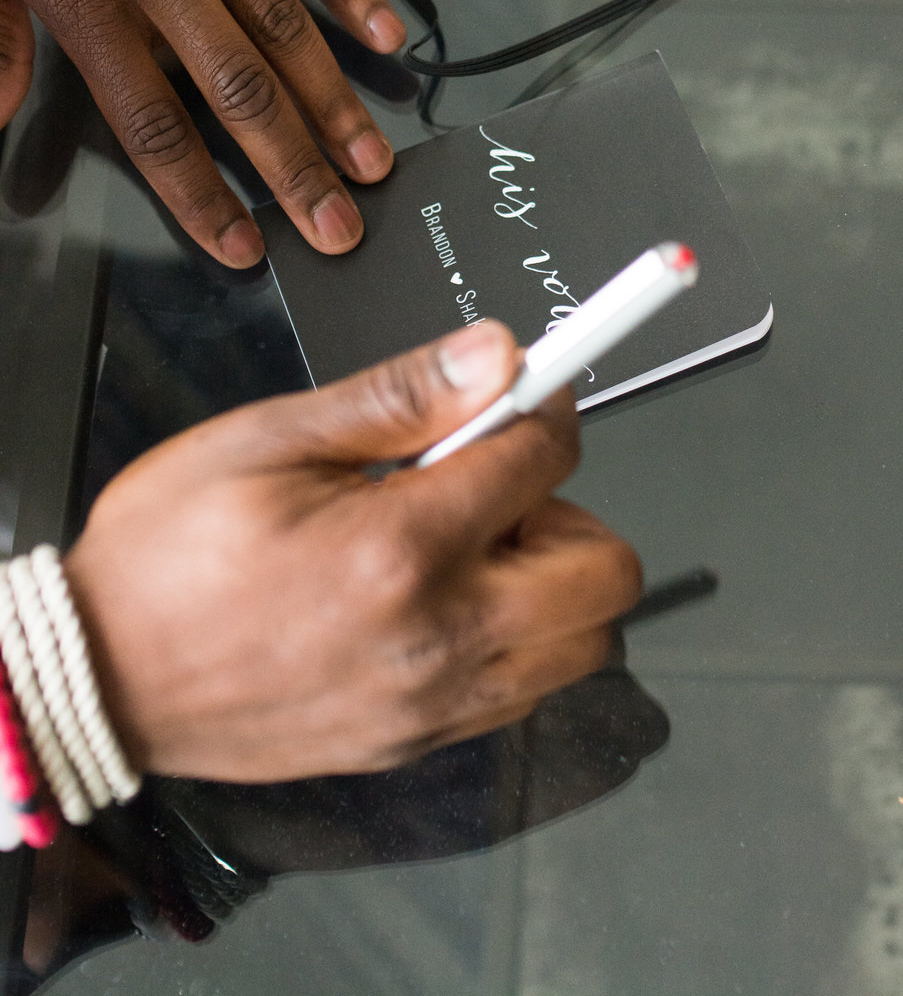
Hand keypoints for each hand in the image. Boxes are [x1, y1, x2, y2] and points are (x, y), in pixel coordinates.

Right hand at [64, 321, 641, 781]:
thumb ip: (399, 396)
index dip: (542, 403)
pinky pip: (524, 691)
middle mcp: (439, 640)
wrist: (98, 682)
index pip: (545, 456)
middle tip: (489, 482)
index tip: (524, 388)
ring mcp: (434, 706)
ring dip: (549, 579)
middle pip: (605, 570)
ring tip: (462, 544)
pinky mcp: (418, 744)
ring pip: (580, 641)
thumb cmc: (165, 557)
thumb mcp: (269, 439)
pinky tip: (441, 599)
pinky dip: (514, 639)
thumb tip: (495, 355)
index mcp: (401, 549)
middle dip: (565, 506)